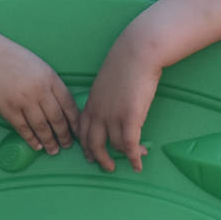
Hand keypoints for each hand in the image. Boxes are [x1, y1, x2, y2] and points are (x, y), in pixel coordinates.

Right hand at [0, 37, 78, 154]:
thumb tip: (61, 106)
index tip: (78, 130)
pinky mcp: (7, 109)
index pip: (69, 104)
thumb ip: (50, 84)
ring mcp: (23, 101)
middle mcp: (40, 91)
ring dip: (49, 141)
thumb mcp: (38, 66)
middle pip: (57, 118)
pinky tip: (37, 145)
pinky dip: (31, 139)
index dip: (75, 120)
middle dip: (64, 134)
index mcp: (50, 78)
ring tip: (54, 150)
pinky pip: (23, 128)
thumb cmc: (11, 59)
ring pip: (42, 127)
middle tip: (68, 145)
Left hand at [79, 29, 162, 172]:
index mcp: (92, 102)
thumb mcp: (109, 79)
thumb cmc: (127, 60)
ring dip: (126, 155)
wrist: (138, 53)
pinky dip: (134, 158)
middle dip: (99, 158)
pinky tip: (139, 164)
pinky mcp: (129, 118)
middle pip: (92, 144)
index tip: (90, 154)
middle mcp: (98, 112)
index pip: (81, 129)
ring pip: (115, 146)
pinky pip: (129, 145)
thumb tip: (114, 100)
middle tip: (107, 167)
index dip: (85, 145)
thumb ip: (107, 94)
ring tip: (136, 157)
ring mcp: (113, 116)